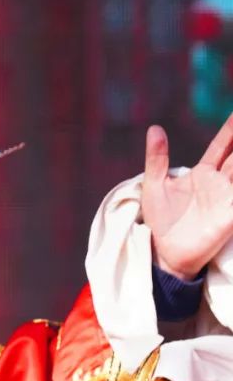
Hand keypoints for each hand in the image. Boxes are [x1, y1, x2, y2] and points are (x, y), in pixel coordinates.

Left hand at [142, 114, 232, 279]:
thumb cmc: (161, 219)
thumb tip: (155, 128)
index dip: (231, 130)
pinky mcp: (231, 216)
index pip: (222, 146)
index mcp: (203, 172)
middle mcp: (220, 182)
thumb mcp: (154, 185)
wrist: (165, 251)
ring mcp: (228, 198)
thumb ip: (157, 158)